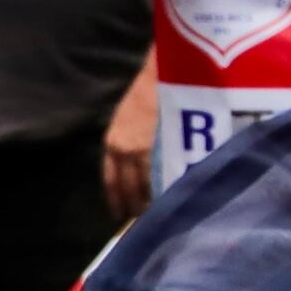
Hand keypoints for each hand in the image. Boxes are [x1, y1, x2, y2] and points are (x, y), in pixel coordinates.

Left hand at [104, 61, 157, 219]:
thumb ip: (128, 142)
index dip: (117, 200)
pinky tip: (179, 199)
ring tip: (165, 214)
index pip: (111, 182)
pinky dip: (172, 192)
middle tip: (146, 221)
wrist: (167, 70)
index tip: (122, 214)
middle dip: (136, 207)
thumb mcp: (128, 118)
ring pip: (150, 189)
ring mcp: (148, 153)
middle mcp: (125, 152)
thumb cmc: (151, 88)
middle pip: (129, 189)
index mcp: (112, 143)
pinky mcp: (170, 150)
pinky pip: (169, 180)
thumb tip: (137, 168)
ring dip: (156, 204)